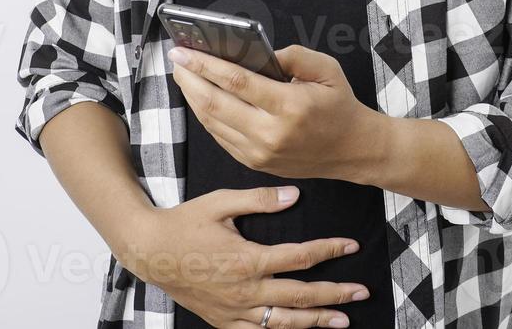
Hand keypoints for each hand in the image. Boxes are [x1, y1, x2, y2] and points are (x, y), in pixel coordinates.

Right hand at [127, 185, 370, 327]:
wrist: (150, 251)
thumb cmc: (185, 223)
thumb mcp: (220, 202)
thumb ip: (260, 200)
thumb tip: (295, 196)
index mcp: (248, 259)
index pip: (300, 256)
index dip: (329, 250)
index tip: (351, 245)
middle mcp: (245, 290)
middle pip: (301, 296)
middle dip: (335, 294)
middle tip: (361, 292)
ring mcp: (235, 310)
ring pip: (284, 321)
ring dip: (317, 321)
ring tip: (342, 321)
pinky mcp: (224, 321)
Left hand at [169, 44, 381, 181]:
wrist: (353, 150)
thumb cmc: (338, 105)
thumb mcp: (326, 68)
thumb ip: (292, 55)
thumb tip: (256, 51)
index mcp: (289, 106)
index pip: (236, 82)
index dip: (205, 65)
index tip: (184, 51)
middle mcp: (270, 133)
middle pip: (215, 104)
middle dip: (189, 80)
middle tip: (175, 60)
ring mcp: (260, 153)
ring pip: (212, 123)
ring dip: (192, 98)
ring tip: (183, 75)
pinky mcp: (254, 163)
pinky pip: (220, 137)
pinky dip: (205, 116)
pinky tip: (200, 98)